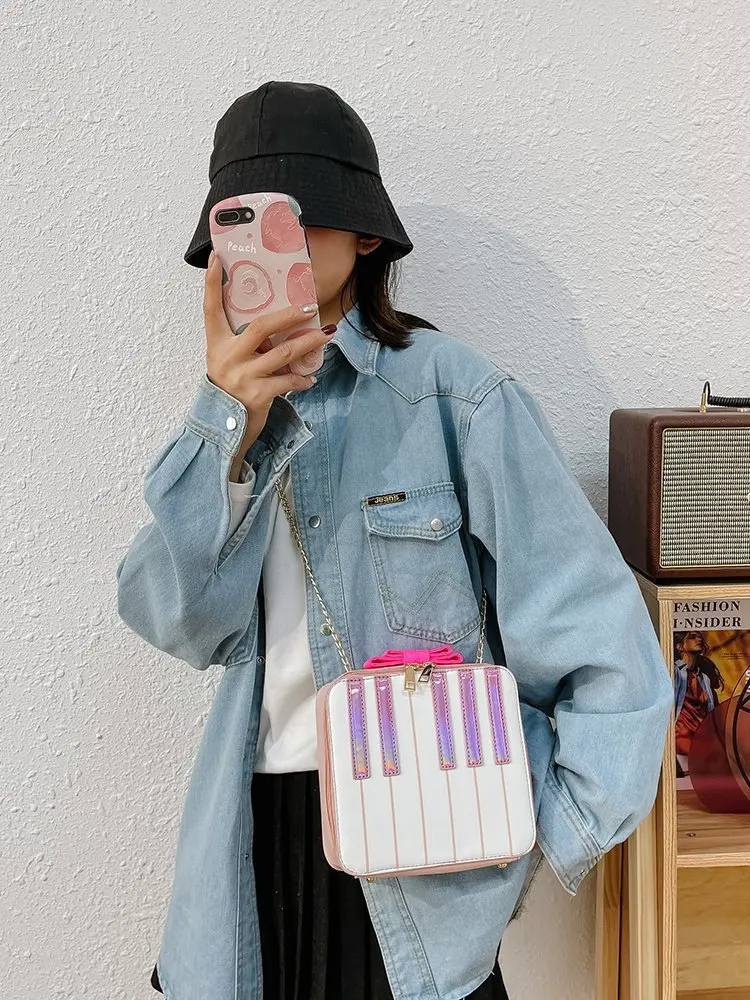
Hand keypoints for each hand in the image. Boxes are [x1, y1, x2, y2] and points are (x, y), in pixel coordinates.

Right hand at [203, 250, 334, 451]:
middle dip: (289, 315)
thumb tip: (277, 320)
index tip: (217, 258)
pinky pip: (288, 381)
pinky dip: (303, 380)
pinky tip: (311, 377)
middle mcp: (227, 357)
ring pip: (283, 353)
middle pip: (261, 326)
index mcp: (216, 343)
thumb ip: (244, 342)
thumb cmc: (231, 387)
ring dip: (308, 343)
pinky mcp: (258, 395)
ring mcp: (242, 376)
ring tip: (326, 334)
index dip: (212, 283)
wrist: (225, 428)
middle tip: (310, 307)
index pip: (210, 307)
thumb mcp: (229, 360)